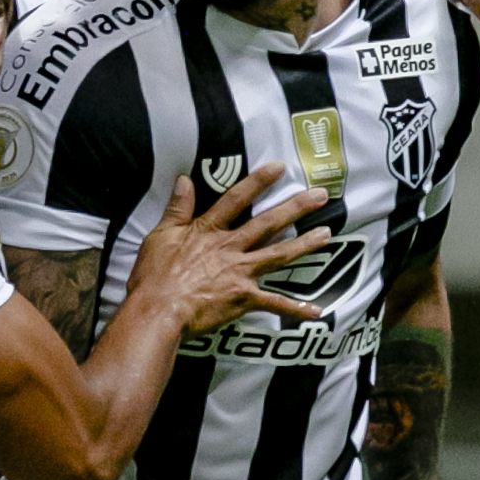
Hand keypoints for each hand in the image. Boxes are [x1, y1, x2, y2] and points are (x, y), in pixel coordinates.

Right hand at [127, 166, 326, 337]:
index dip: (258, 181)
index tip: (279, 168)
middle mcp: (231, 248)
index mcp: (210, 231)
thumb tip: (184, 180)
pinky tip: (316, 311)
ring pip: (278, 255)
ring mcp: (240, 273)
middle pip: (268, 223)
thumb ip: (177, 208)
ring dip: (304, 245)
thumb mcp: (160, 236)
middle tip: (321, 196)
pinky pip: (274, 304)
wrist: (158, 310)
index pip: (237, 198)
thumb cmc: (155, 276)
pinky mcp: (243, 299)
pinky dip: (295, 309)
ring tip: (325, 236)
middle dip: (296, 208)